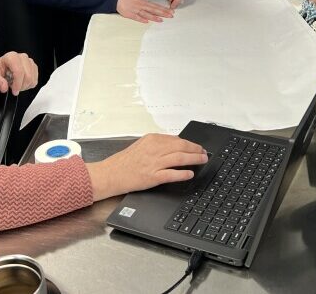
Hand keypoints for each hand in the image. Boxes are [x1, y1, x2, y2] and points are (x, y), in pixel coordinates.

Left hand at [0, 52, 38, 96]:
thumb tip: (4, 88)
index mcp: (11, 57)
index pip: (19, 71)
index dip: (18, 83)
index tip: (14, 91)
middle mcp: (22, 57)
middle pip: (28, 76)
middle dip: (21, 86)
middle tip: (14, 89)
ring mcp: (29, 61)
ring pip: (32, 78)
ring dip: (25, 86)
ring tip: (16, 85)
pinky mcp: (33, 67)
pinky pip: (35, 80)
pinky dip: (29, 85)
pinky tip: (21, 83)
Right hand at [85, 134, 207, 200]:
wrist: (111, 174)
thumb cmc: (125, 161)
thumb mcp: (141, 146)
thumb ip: (157, 145)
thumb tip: (176, 145)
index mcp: (152, 140)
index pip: (176, 139)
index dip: (190, 143)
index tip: (197, 147)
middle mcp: (154, 149)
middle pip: (181, 147)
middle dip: (195, 150)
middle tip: (204, 153)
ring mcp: (154, 163)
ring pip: (180, 158)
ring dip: (194, 159)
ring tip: (202, 160)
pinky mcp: (152, 177)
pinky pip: (171, 174)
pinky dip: (183, 174)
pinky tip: (190, 174)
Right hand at [116, 0, 173, 22]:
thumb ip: (143, 4)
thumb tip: (149, 7)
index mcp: (143, 1)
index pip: (156, 6)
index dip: (163, 9)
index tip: (170, 11)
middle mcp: (140, 5)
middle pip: (154, 10)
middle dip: (163, 13)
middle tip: (171, 15)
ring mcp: (135, 9)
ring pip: (146, 14)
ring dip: (154, 17)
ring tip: (161, 20)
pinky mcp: (129, 13)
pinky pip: (136, 17)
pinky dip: (141, 19)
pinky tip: (147, 21)